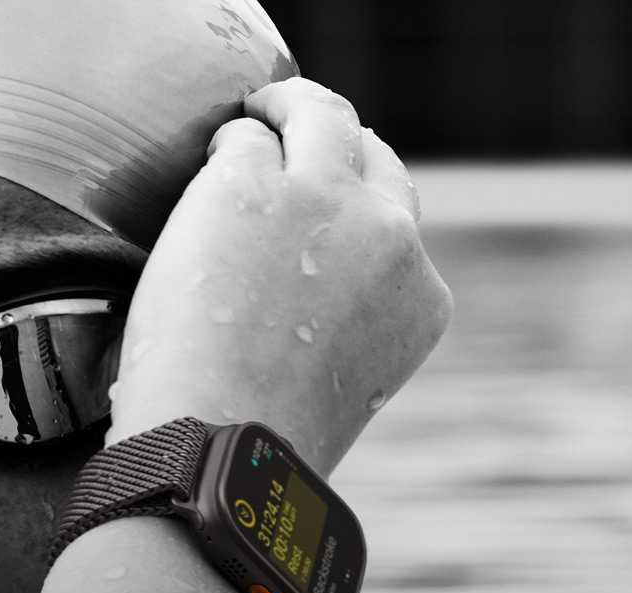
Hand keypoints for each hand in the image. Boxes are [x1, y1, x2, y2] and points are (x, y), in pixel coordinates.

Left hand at [109, 78, 452, 472]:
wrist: (215, 444)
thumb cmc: (259, 440)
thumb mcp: (341, 387)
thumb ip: (345, 327)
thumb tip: (304, 302)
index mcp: (420, 301)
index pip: (399, 232)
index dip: (359, 215)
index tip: (329, 212)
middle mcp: (388, 239)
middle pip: (375, 159)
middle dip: (341, 145)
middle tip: (298, 133)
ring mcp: (322, 202)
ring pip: (321, 118)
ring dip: (291, 108)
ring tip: (261, 110)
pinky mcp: (250, 184)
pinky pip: (243, 139)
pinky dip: (226, 145)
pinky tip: (210, 156)